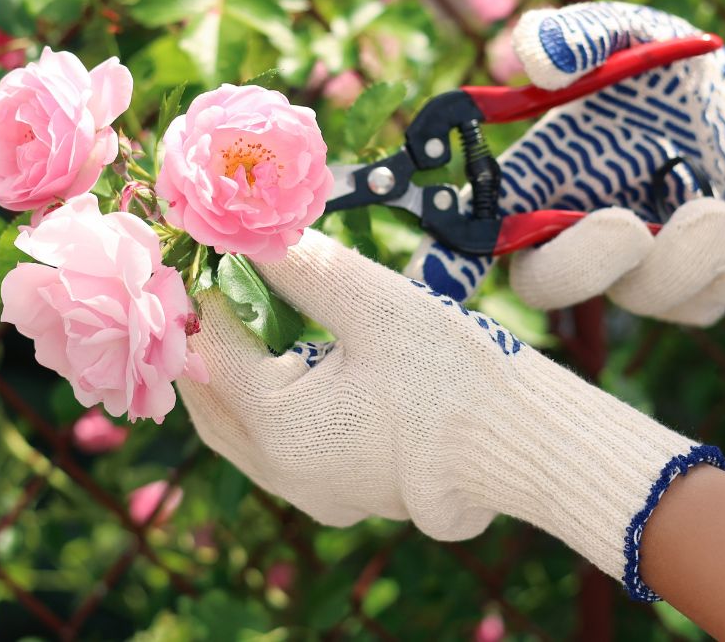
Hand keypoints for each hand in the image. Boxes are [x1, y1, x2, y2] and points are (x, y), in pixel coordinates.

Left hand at [177, 230, 723, 599]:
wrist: (525, 444)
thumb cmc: (453, 373)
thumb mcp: (373, 303)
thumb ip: (302, 266)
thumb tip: (249, 227)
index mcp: (279, 426)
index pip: (217, 346)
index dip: (207, 290)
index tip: (209, 245)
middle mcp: (283, 472)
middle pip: (208, 402)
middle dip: (200, 344)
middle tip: (202, 287)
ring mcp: (312, 493)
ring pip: (238, 434)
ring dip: (228, 380)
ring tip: (234, 320)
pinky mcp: (342, 496)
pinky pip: (276, 451)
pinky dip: (263, 408)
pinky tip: (281, 366)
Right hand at [410, 1, 724, 321]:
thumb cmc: (672, 75)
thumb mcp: (633, 32)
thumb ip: (579, 34)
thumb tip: (535, 58)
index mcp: (539, 174)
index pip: (477, 226)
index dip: (448, 258)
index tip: (435, 279)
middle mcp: (573, 231)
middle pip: (542, 283)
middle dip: (582, 265)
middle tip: (627, 224)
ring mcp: (631, 270)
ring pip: (638, 295)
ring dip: (686, 254)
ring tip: (723, 206)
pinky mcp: (690, 293)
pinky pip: (701, 305)